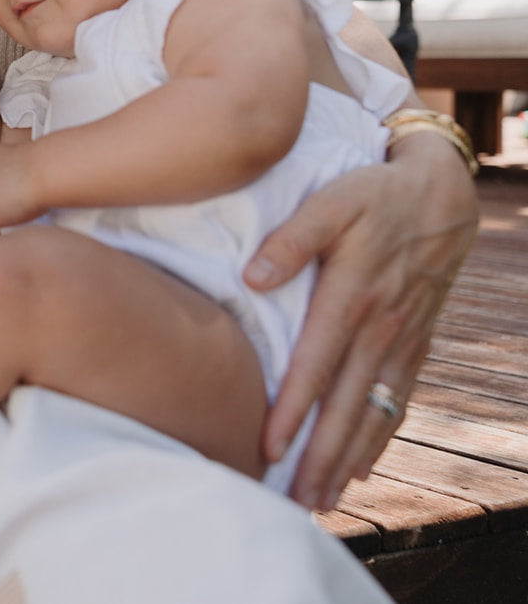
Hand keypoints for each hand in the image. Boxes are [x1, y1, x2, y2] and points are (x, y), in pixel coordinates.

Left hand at [246, 133, 477, 508]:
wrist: (440, 193)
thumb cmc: (372, 194)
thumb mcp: (329, 201)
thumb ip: (291, 239)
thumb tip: (253, 278)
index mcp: (352, 297)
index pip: (316, 365)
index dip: (293, 409)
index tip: (269, 447)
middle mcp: (379, 328)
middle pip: (346, 405)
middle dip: (320, 456)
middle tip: (293, 500)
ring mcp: (401, 340)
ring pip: (374, 411)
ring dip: (347, 458)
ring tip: (320, 498)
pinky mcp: (415, 342)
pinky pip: (397, 400)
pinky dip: (379, 437)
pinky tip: (361, 466)